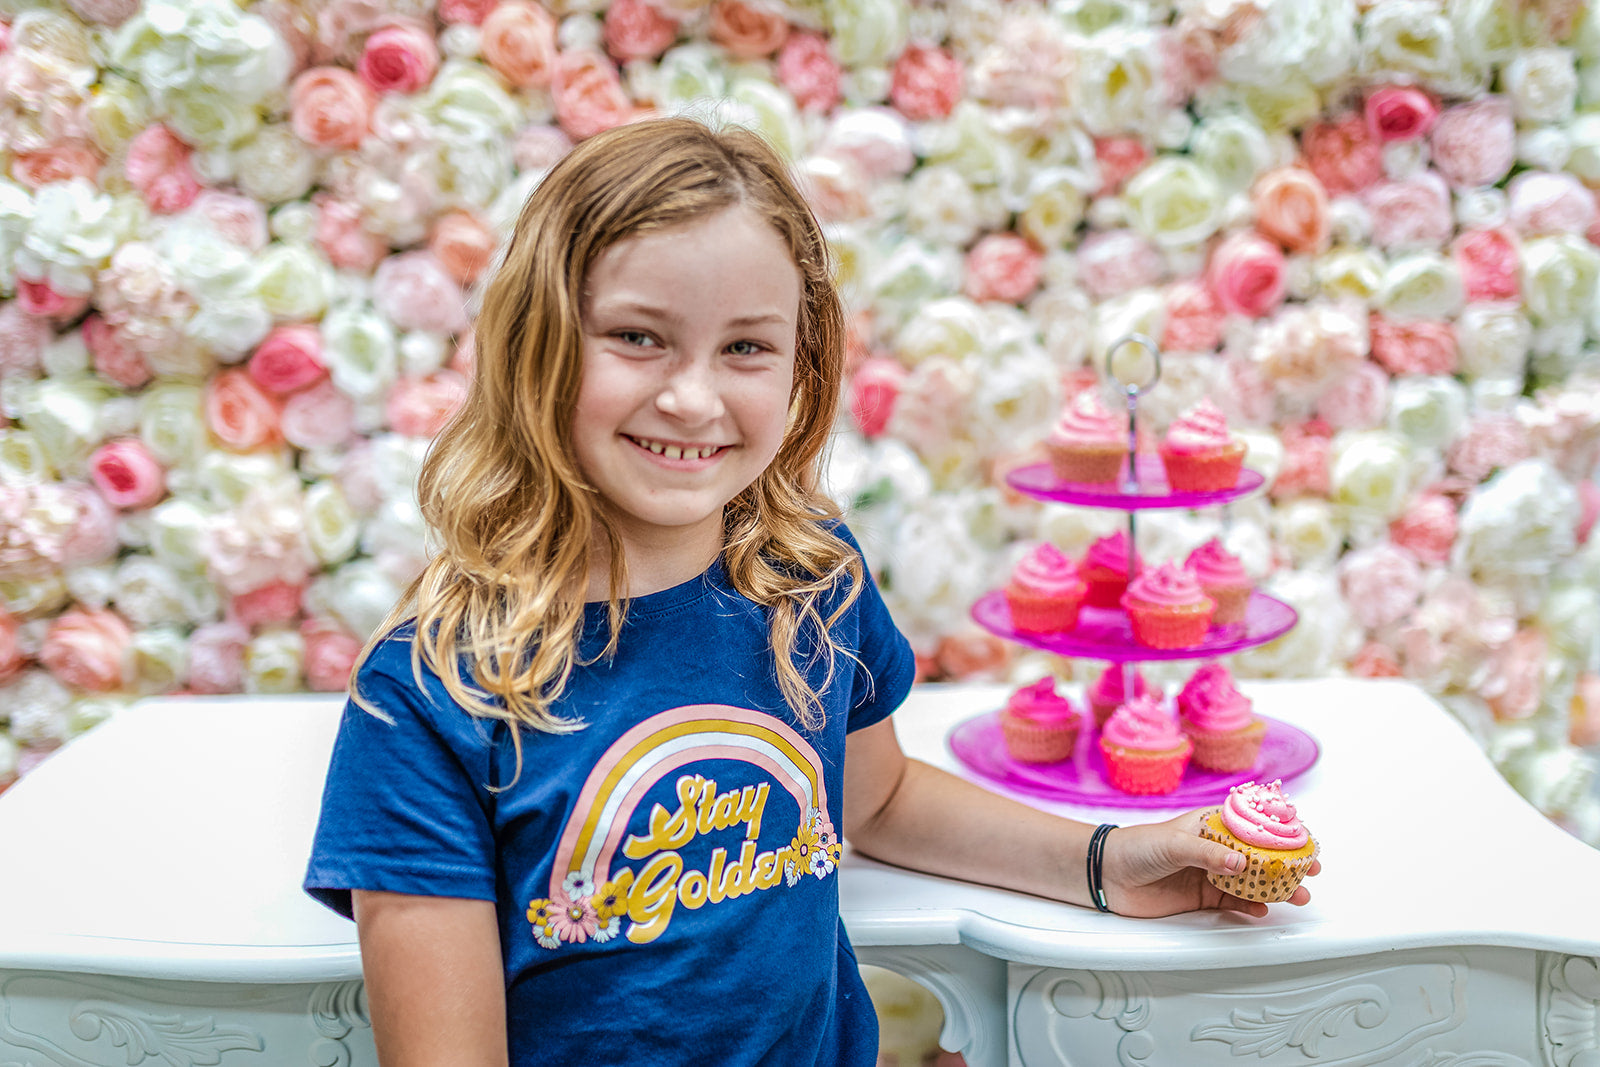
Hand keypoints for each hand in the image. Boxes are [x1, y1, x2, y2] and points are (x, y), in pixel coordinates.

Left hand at [1099, 809, 1319, 918]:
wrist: (1108, 874)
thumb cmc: (1137, 846)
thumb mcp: (1174, 843)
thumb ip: (1207, 854)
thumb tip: (1240, 864)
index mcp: (1211, 825)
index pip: (1253, 825)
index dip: (1281, 834)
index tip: (1306, 843)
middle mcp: (1215, 849)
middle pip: (1260, 856)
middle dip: (1287, 865)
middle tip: (1309, 874)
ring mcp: (1210, 874)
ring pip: (1252, 882)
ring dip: (1276, 889)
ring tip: (1296, 896)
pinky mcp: (1202, 898)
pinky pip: (1234, 903)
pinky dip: (1251, 907)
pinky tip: (1264, 910)